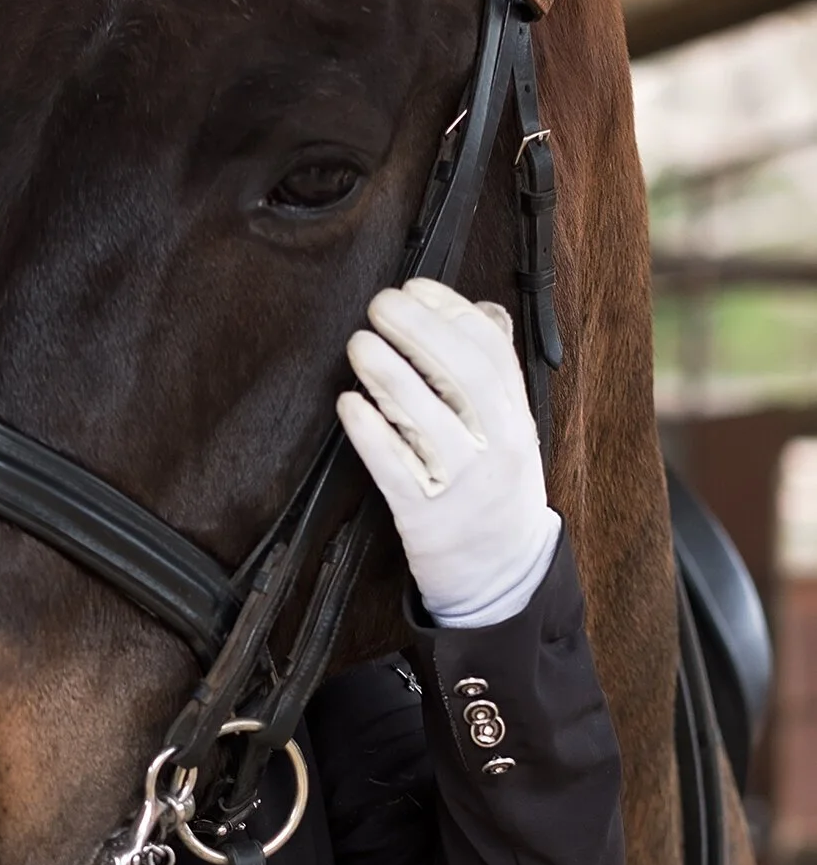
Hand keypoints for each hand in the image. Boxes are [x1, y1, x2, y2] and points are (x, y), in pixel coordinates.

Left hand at [336, 277, 560, 627]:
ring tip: (359, 343)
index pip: (491, 351)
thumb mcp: (513, 433)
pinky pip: (396, 469)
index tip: (416, 287)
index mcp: (516, 420)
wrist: (504, 578)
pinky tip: (349, 404)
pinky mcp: (427, 518)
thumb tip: (482, 310)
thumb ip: (495, 377)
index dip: (452, 311)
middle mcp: (497, 447)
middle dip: (418, 329)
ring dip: (388, 372)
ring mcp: (464, 484)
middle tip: (379, 304)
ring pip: (427, 417)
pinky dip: (370, 433)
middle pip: (461, 374)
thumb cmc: (497, 493)